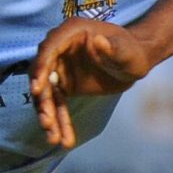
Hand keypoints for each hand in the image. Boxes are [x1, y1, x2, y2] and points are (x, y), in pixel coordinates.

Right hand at [30, 18, 156, 148]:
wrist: (134, 62)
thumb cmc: (131, 50)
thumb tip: (97, 42)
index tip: (38, 89)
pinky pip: (57, 105)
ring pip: (47, 94)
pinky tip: (63, 140)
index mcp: (71, 32)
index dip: (41, 68)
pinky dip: (59, 122)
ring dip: (49, 116)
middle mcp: (59, 49)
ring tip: (53, 138)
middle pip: (42, 75)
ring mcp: (59, 68)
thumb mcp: (126, 50)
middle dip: (43, 100)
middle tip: (46, 121)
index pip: (49, 49)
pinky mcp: (64, 85)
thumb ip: (112, 47)